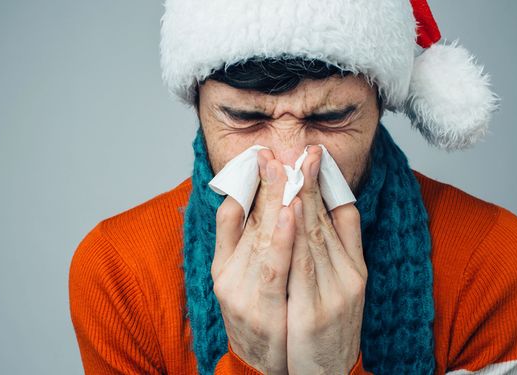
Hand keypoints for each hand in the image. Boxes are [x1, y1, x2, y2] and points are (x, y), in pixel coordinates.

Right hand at [211, 149, 295, 373]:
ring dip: (277, 199)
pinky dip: (282, 237)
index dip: (252, 181)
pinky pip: (274, 269)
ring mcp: (243, 293)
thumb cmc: (257, 321)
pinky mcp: (262, 311)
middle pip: (251, 219)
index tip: (264, 152)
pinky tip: (292, 211)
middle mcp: (228, 274)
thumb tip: (245, 196)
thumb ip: (237, 239)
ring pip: (263, 237)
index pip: (236, 213)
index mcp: (224, 263)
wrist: (262, 372)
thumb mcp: (236, 280)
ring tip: (289, 168)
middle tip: (280, 148)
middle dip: (268, 181)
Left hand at [286, 146, 367, 374]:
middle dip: (305, 180)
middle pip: (323, 220)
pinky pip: (299, 268)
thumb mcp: (349, 288)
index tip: (312, 152)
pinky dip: (291, 236)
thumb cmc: (332, 329)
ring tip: (284, 166)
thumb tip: (337, 203)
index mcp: (354, 268)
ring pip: (312, 237)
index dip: (323, 181)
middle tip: (292, 147)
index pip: (339, 215)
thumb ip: (344, 246)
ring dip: (297, 198)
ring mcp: (332, 294)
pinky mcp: (313, 313)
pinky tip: (284, 211)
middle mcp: (347, 277)